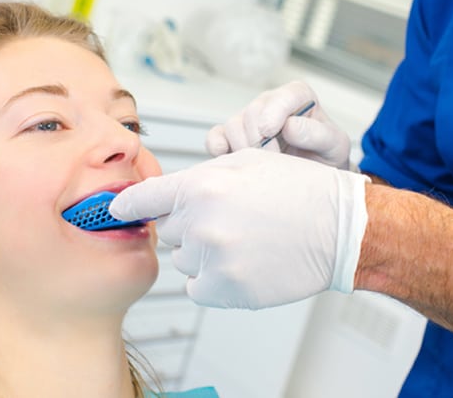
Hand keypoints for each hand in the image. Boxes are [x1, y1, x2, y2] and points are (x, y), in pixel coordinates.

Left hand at [109, 149, 369, 308]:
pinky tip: (240, 265)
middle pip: (168, 230)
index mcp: (201, 185)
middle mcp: (201, 221)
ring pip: (183, 260)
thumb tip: (166, 196)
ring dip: (202, 254)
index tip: (114, 212)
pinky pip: (198, 288)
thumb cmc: (297, 190)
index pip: (142, 200)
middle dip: (188, 226)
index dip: (126, 206)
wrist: (338, 227)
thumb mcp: (246, 163)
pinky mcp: (227, 289)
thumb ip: (200, 177)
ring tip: (242, 242)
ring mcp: (214, 258)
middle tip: (226, 220)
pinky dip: (212, 281)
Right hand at [205, 81, 351, 168]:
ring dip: (244, 148)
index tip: (270, 131)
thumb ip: (318, 134)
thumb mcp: (335, 146)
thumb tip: (290, 127)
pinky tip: (230, 158)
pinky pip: (216, 136)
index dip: (274, 112)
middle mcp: (270, 104)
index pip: (283, 95)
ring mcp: (250, 119)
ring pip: (233, 125)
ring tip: (262, 166)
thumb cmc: (325, 155)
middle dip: (261, 140)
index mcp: (298, 97)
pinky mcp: (233, 136)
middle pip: (253, 112)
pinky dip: (217, 147)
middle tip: (274, 161)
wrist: (312, 176)